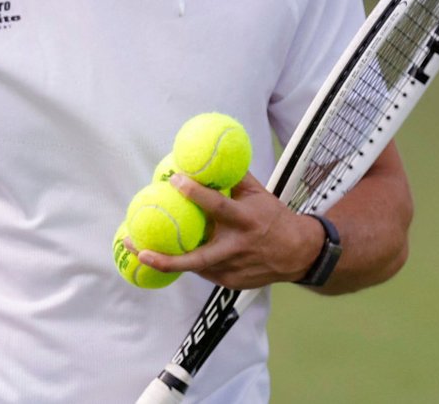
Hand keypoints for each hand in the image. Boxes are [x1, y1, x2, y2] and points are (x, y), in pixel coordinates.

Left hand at [135, 172, 322, 288]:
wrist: (301, 254)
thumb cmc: (273, 218)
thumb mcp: (258, 194)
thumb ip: (232, 177)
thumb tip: (207, 155)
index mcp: (245, 221)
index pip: (217, 206)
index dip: (195, 193)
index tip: (174, 179)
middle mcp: (237, 247)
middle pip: (198, 257)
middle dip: (166, 257)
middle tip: (137, 247)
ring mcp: (233, 269)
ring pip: (195, 266)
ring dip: (165, 261)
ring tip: (137, 249)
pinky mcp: (231, 282)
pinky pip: (203, 271)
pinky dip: (185, 263)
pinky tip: (163, 254)